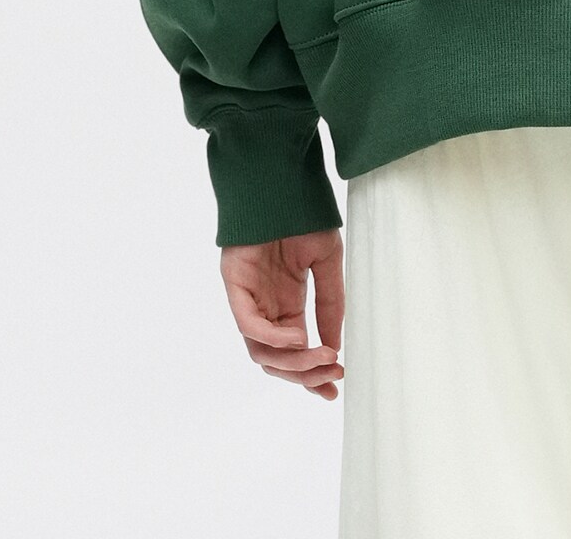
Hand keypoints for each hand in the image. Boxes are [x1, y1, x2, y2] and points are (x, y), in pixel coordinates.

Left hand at [220, 229, 344, 399]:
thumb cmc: (304, 216)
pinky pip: (248, 322)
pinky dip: (271, 337)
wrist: (284, 182)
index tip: (334, 388)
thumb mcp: (328, 263)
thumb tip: (335, 345)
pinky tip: (298, 338)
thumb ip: (329, 304)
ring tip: (322, 357)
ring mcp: (248, 297)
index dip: (312, 373)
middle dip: (304, 373)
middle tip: (333, 374)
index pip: (294, 352)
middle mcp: (265, 307)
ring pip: (261, 350)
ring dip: (292, 361)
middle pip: (276, 359)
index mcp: (286, 305)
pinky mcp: (235, 284)